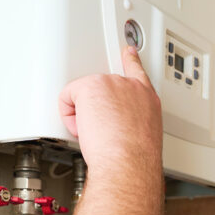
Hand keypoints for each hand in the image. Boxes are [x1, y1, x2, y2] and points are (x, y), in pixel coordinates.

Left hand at [58, 46, 161, 174]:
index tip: (128, 51)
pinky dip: (68, 116)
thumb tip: (122, 131)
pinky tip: (82, 130)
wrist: (129, 163)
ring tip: (95, 134)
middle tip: (100, 132)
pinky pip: (67, 97)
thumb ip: (133, 122)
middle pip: (101, 88)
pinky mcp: (92, 86)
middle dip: (95, 109)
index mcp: (147, 99)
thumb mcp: (145, 136)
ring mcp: (111, 83)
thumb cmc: (136, 158)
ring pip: (84, 95)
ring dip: (83, 116)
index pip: (138, 72)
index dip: (131, 59)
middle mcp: (131, 87)